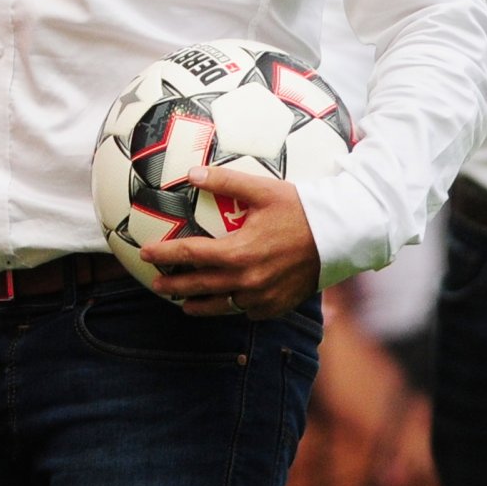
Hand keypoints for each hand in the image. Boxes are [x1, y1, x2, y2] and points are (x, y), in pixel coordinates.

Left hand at [140, 166, 320, 319]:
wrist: (340, 237)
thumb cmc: (301, 209)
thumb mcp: (262, 189)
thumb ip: (224, 181)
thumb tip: (192, 173)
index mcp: (239, 252)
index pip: (191, 256)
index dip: (165, 255)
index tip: (146, 253)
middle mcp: (247, 280)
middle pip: (200, 287)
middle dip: (174, 286)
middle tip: (156, 283)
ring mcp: (262, 297)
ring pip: (221, 306)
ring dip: (198, 305)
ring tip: (183, 303)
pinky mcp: (276, 306)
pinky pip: (246, 311)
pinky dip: (231, 307)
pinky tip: (224, 303)